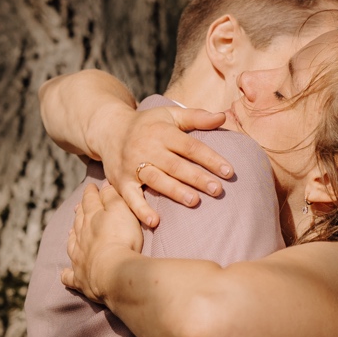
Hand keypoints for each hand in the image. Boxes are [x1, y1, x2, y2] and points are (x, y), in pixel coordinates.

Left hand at [62, 182, 142, 302]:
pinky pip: (70, 276)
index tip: (91, 187)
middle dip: (80, 212)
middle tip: (79, 207)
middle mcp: (81, 235)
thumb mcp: (121, 210)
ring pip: (72, 243)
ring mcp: (78, 257)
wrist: (115, 271)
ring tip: (71, 232)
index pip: (90, 200)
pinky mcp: (80, 278)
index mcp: (91, 217)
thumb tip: (103, 186)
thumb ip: (111, 196)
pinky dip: (67, 274)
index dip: (90, 192)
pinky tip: (65, 273)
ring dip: (72, 236)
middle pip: (79, 220)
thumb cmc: (121, 238)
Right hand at [91, 104, 233, 227]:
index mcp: (162, 132)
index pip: (190, 147)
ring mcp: (133, 166)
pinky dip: (141, 210)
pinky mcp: (121, 182)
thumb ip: (196, 117)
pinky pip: (131, 197)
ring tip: (194, 202)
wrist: (108, 130)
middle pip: (175, 165)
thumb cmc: (148, 124)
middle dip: (197, 178)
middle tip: (217, 190)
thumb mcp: (170, 115)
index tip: (229, 172)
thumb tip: (222, 117)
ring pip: (156, 180)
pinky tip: (155, 222)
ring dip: (175, 191)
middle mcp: (147, 148)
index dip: (210, 158)